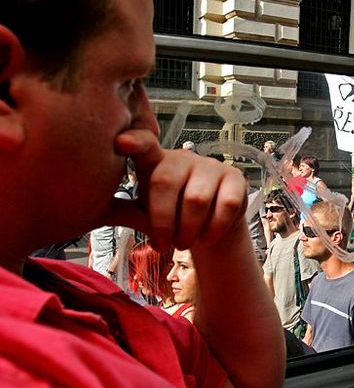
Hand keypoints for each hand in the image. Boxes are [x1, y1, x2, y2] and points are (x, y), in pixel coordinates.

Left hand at [102, 129, 247, 253]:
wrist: (211, 229)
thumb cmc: (172, 217)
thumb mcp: (144, 214)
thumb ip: (122, 209)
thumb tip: (82, 209)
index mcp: (155, 162)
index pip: (144, 145)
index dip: (134, 142)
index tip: (121, 143)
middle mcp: (182, 157)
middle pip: (165, 183)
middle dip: (162, 222)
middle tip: (164, 245)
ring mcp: (211, 166)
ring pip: (195, 200)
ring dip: (187, 231)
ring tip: (184, 244)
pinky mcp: (236, 179)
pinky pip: (225, 206)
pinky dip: (214, 229)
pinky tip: (208, 238)